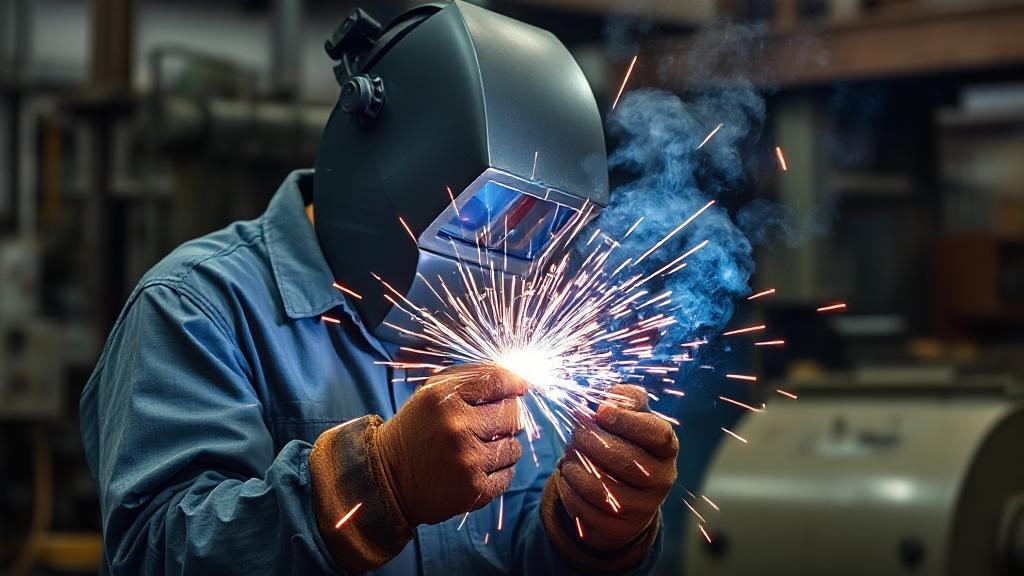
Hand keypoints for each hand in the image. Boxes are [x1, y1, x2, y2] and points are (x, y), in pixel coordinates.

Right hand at [377, 363, 526, 525]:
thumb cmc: (419, 428)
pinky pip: (509, 474)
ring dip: (503, 446)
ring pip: (514, 447)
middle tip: (489, 423)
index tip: (522, 386)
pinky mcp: (475, 489)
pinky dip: (498, 471)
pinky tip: (477, 468)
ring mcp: (467, 461)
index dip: (515, 382)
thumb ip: (472, 377)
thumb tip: (519, 376)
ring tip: (477, 448)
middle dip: (507, 417)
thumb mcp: (433, 393)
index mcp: (444, 398)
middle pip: (512, 414)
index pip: (498, 381)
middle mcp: (456, 427)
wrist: (389, 477)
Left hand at [556, 384, 677, 549]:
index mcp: (667, 449)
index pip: (657, 435)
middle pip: (625, 459)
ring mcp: (642, 509)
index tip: (601, 411)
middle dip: (590, 440)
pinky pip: (584, 508)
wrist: (627, 496)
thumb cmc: (626, 444)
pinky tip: (568, 475)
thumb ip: (624, 400)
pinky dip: (567, 488)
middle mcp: (661, 481)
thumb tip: (609, 399)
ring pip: (600, 487)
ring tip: (569, 454)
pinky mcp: (618, 529)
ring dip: (575, 465)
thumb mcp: (632, 418)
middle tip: (576, 432)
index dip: (627, 421)